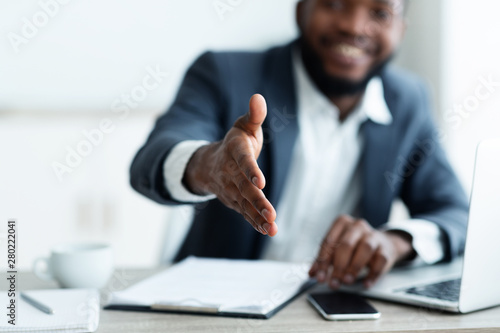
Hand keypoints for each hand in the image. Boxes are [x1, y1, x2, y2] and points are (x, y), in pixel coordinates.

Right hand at [183, 94, 277, 235]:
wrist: (210, 163)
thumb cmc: (236, 142)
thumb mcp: (244, 126)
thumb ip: (254, 115)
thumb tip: (258, 97)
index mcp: (235, 151)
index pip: (243, 160)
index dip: (251, 171)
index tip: (261, 182)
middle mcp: (230, 172)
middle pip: (243, 188)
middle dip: (257, 201)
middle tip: (271, 213)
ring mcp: (230, 189)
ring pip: (244, 204)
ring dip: (258, 216)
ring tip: (272, 227)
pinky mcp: (234, 201)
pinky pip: (245, 212)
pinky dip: (255, 222)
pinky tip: (268, 230)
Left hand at [308, 215, 413, 288]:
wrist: (384, 244)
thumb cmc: (355, 246)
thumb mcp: (338, 248)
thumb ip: (324, 260)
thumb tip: (312, 273)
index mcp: (342, 223)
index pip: (329, 241)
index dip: (322, 261)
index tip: (319, 277)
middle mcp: (358, 226)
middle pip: (346, 245)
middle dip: (338, 266)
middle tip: (333, 282)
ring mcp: (373, 235)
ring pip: (364, 248)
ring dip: (354, 267)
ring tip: (347, 281)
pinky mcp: (386, 248)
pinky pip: (380, 260)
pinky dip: (372, 274)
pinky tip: (366, 283)